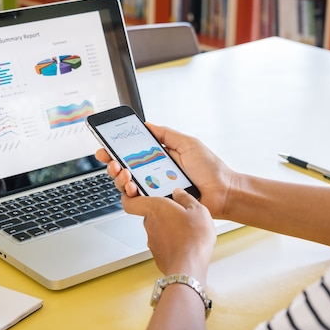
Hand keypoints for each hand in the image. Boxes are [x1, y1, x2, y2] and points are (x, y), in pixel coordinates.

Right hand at [95, 124, 235, 218]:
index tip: (106, 146)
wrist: (223, 192)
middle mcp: (153, 174)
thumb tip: (147, 125)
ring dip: (119, 178)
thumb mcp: (188, 143)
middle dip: (112, 164)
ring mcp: (154, 190)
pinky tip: (132, 187)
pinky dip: (130, 194)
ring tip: (123, 173)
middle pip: (124, 170)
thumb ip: (166, 134)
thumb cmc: (210, 169)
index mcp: (159, 158)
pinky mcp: (158, 204)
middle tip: (112, 161)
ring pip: (127, 186)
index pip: (132, 153)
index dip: (116, 150)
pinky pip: (137, 202)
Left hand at [123, 188, 215, 275]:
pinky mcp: (157, 254)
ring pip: (158, 229)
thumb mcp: (198, 210)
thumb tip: (179, 193)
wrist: (189, 266)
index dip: (129, 197)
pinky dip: (172, 242)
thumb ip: (186, 199)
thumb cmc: (192, 237)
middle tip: (179, 212)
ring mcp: (152, 240)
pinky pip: (163, 243)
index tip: (134, 193)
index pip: (130, 202)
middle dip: (163, 213)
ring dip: (169, 228)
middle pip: (150, 214)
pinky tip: (186, 243)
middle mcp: (149, 223)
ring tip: (187, 229)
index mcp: (155, 208)